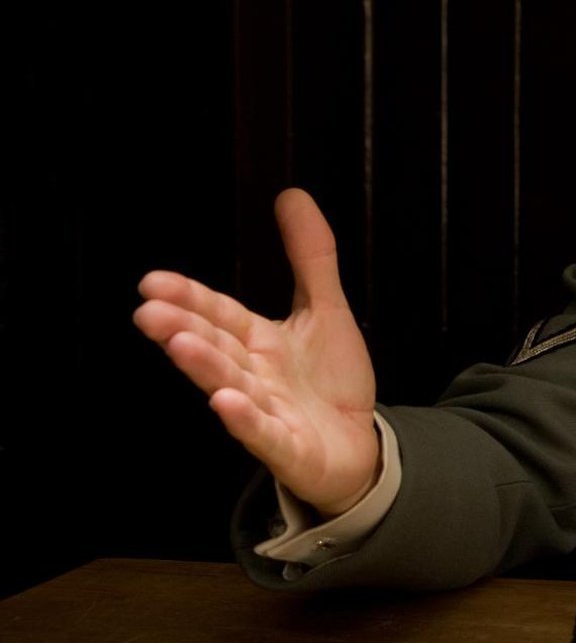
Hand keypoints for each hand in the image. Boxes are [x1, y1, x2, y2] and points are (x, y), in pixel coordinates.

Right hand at [133, 189, 378, 514]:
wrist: (361, 446)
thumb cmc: (332, 382)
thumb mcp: (326, 309)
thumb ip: (310, 256)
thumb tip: (291, 194)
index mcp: (258, 342)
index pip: (219, 314)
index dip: (190, 298)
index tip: (152, 281)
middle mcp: (254, 376)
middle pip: (216, 347)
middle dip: (183, 328)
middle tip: (147, 311)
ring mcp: (267, 413)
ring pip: (232, 386)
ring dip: (206, 368)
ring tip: (180, 345)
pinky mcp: (288, 448)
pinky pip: (263, 433)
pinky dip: (245, 419)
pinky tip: (225, 402)